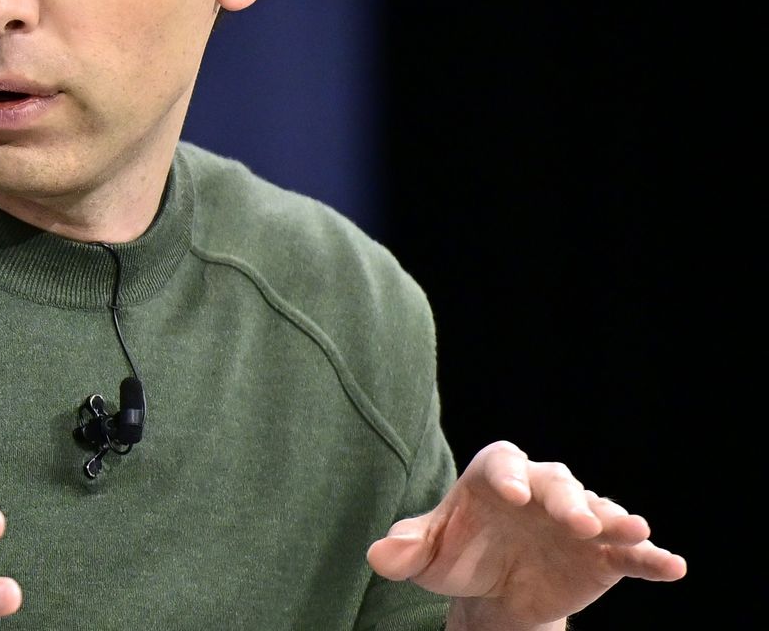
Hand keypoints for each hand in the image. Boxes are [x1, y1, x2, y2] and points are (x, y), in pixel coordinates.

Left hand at [366, 440, 685, 627]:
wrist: (491, 591)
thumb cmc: (455, 555)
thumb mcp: (425, 554)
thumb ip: (404, 548)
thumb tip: (380, 553)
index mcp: (495, 477)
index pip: (501, 463)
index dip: (507, 473)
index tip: (510, 492)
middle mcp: (541, 491)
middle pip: (557, 485)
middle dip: (568, 501)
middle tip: (578, 520)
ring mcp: (576, 522)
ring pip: (600, 513)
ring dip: (617, 522)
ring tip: (635, 531)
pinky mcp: (603, 556)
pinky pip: (629, 555)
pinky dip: (652, 558)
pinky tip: (673, 566)